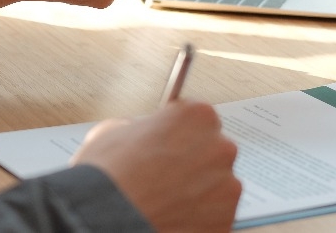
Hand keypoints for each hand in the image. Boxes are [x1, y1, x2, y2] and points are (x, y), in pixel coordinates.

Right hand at [72, 100, 240, 232]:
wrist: (108, 219)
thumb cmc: (109, 176)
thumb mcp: (113, 131)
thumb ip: (140, 128)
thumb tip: (139, 136)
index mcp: (198, 116)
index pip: (197, 118)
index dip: (178, 132)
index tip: (168, 143)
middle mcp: (220, 148)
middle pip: (212, 151)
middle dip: (192, 162)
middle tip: (164, 176)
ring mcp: (227, 187)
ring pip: (216, 186)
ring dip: (197, 191)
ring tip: (165, 201)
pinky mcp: (225, 220)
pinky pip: (215, 215)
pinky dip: (198, 217)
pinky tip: (172, 216)